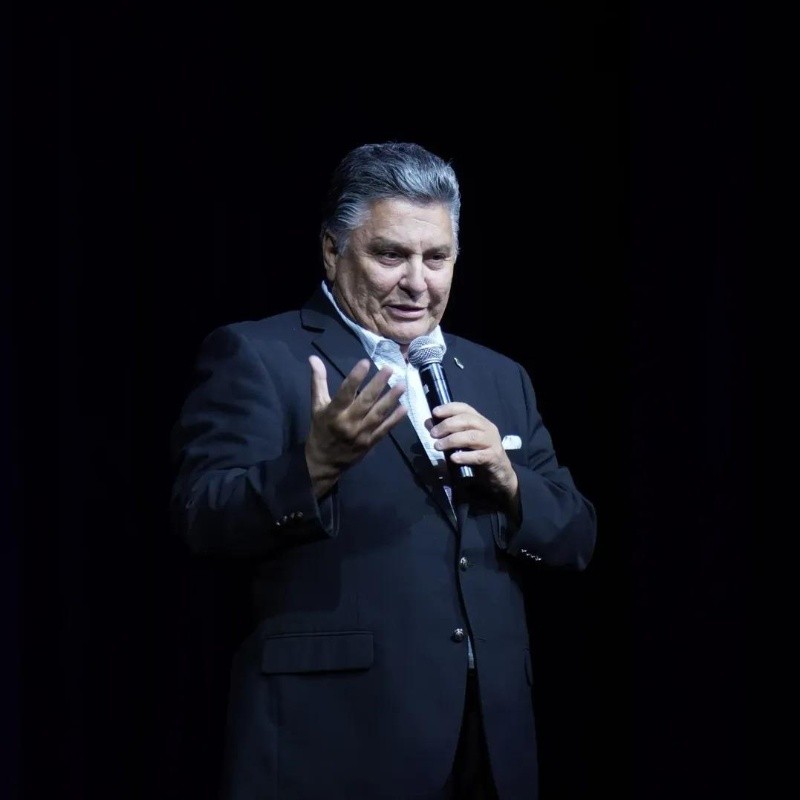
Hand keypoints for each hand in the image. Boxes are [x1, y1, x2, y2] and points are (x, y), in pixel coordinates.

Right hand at [305, 355, 406, 496]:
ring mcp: (361, 434)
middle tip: (389, 369)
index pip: (345, 393)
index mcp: (333, 413)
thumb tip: (313, 358)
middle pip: (365, 402)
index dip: (355, 378)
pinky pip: (384, 429)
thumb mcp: (316, 406)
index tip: (365, 362)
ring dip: (391, 400)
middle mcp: (348, 423)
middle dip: (378, 385)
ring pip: (378, 414)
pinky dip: (395, 419)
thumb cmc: (320, 430)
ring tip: (401, 385)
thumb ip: (318, 381)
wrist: (324, 462)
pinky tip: (404, 408)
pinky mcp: (370, 442)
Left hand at [428, 402, 519, 503]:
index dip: (450, 408)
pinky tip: (453, 458)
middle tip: (433, 434)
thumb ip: (449, 432)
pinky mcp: (494, 457)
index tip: (435, 412)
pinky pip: (478, 456)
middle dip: (448, 425)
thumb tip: (429, 423)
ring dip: (452, 440)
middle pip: (468, 420)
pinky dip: (464, 456)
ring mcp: (492, 442)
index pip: (465, 408)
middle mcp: (488, 428)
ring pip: (472, 437)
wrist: (500, 473)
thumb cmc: (479, 454)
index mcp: (480, 421)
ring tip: (438, 446)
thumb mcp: (464, 441)